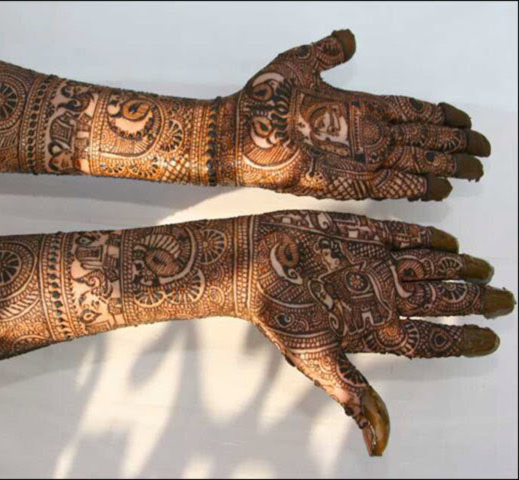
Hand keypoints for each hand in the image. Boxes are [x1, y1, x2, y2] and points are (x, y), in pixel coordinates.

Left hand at [222, 30, 489, 199]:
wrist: (234, 131)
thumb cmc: (262, 99)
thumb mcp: (299, 64)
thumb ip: (329, 53)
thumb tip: (350, 38)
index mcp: (357, 107)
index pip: (409, 112)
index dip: (440, 117)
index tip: (465, 121)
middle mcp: (362, 135)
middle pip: (419, 140)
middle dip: (452, 146)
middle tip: (482, 153)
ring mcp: (353, 159)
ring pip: (410, 163)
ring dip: (443, 167)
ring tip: (471, 171)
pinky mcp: (340, 182)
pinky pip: (384, 185)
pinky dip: (413, 187)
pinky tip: (438, 188)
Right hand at [246, 211, 513, 454]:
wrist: (251, 263)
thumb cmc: (278, 311)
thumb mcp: (316, 359)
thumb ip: (353, 393)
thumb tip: (379, 443)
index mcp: (374, 329)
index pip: (431, 340)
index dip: (463, 341)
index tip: (493, 340)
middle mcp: (379, 298)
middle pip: (439, 302)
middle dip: (474, 301)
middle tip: (504, 299)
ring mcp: (373, 266)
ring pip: (428, 269)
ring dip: (458, 268)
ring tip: (484, 268)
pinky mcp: (361, 235)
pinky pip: (403, 236)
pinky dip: (428, 238)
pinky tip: (449, 242)